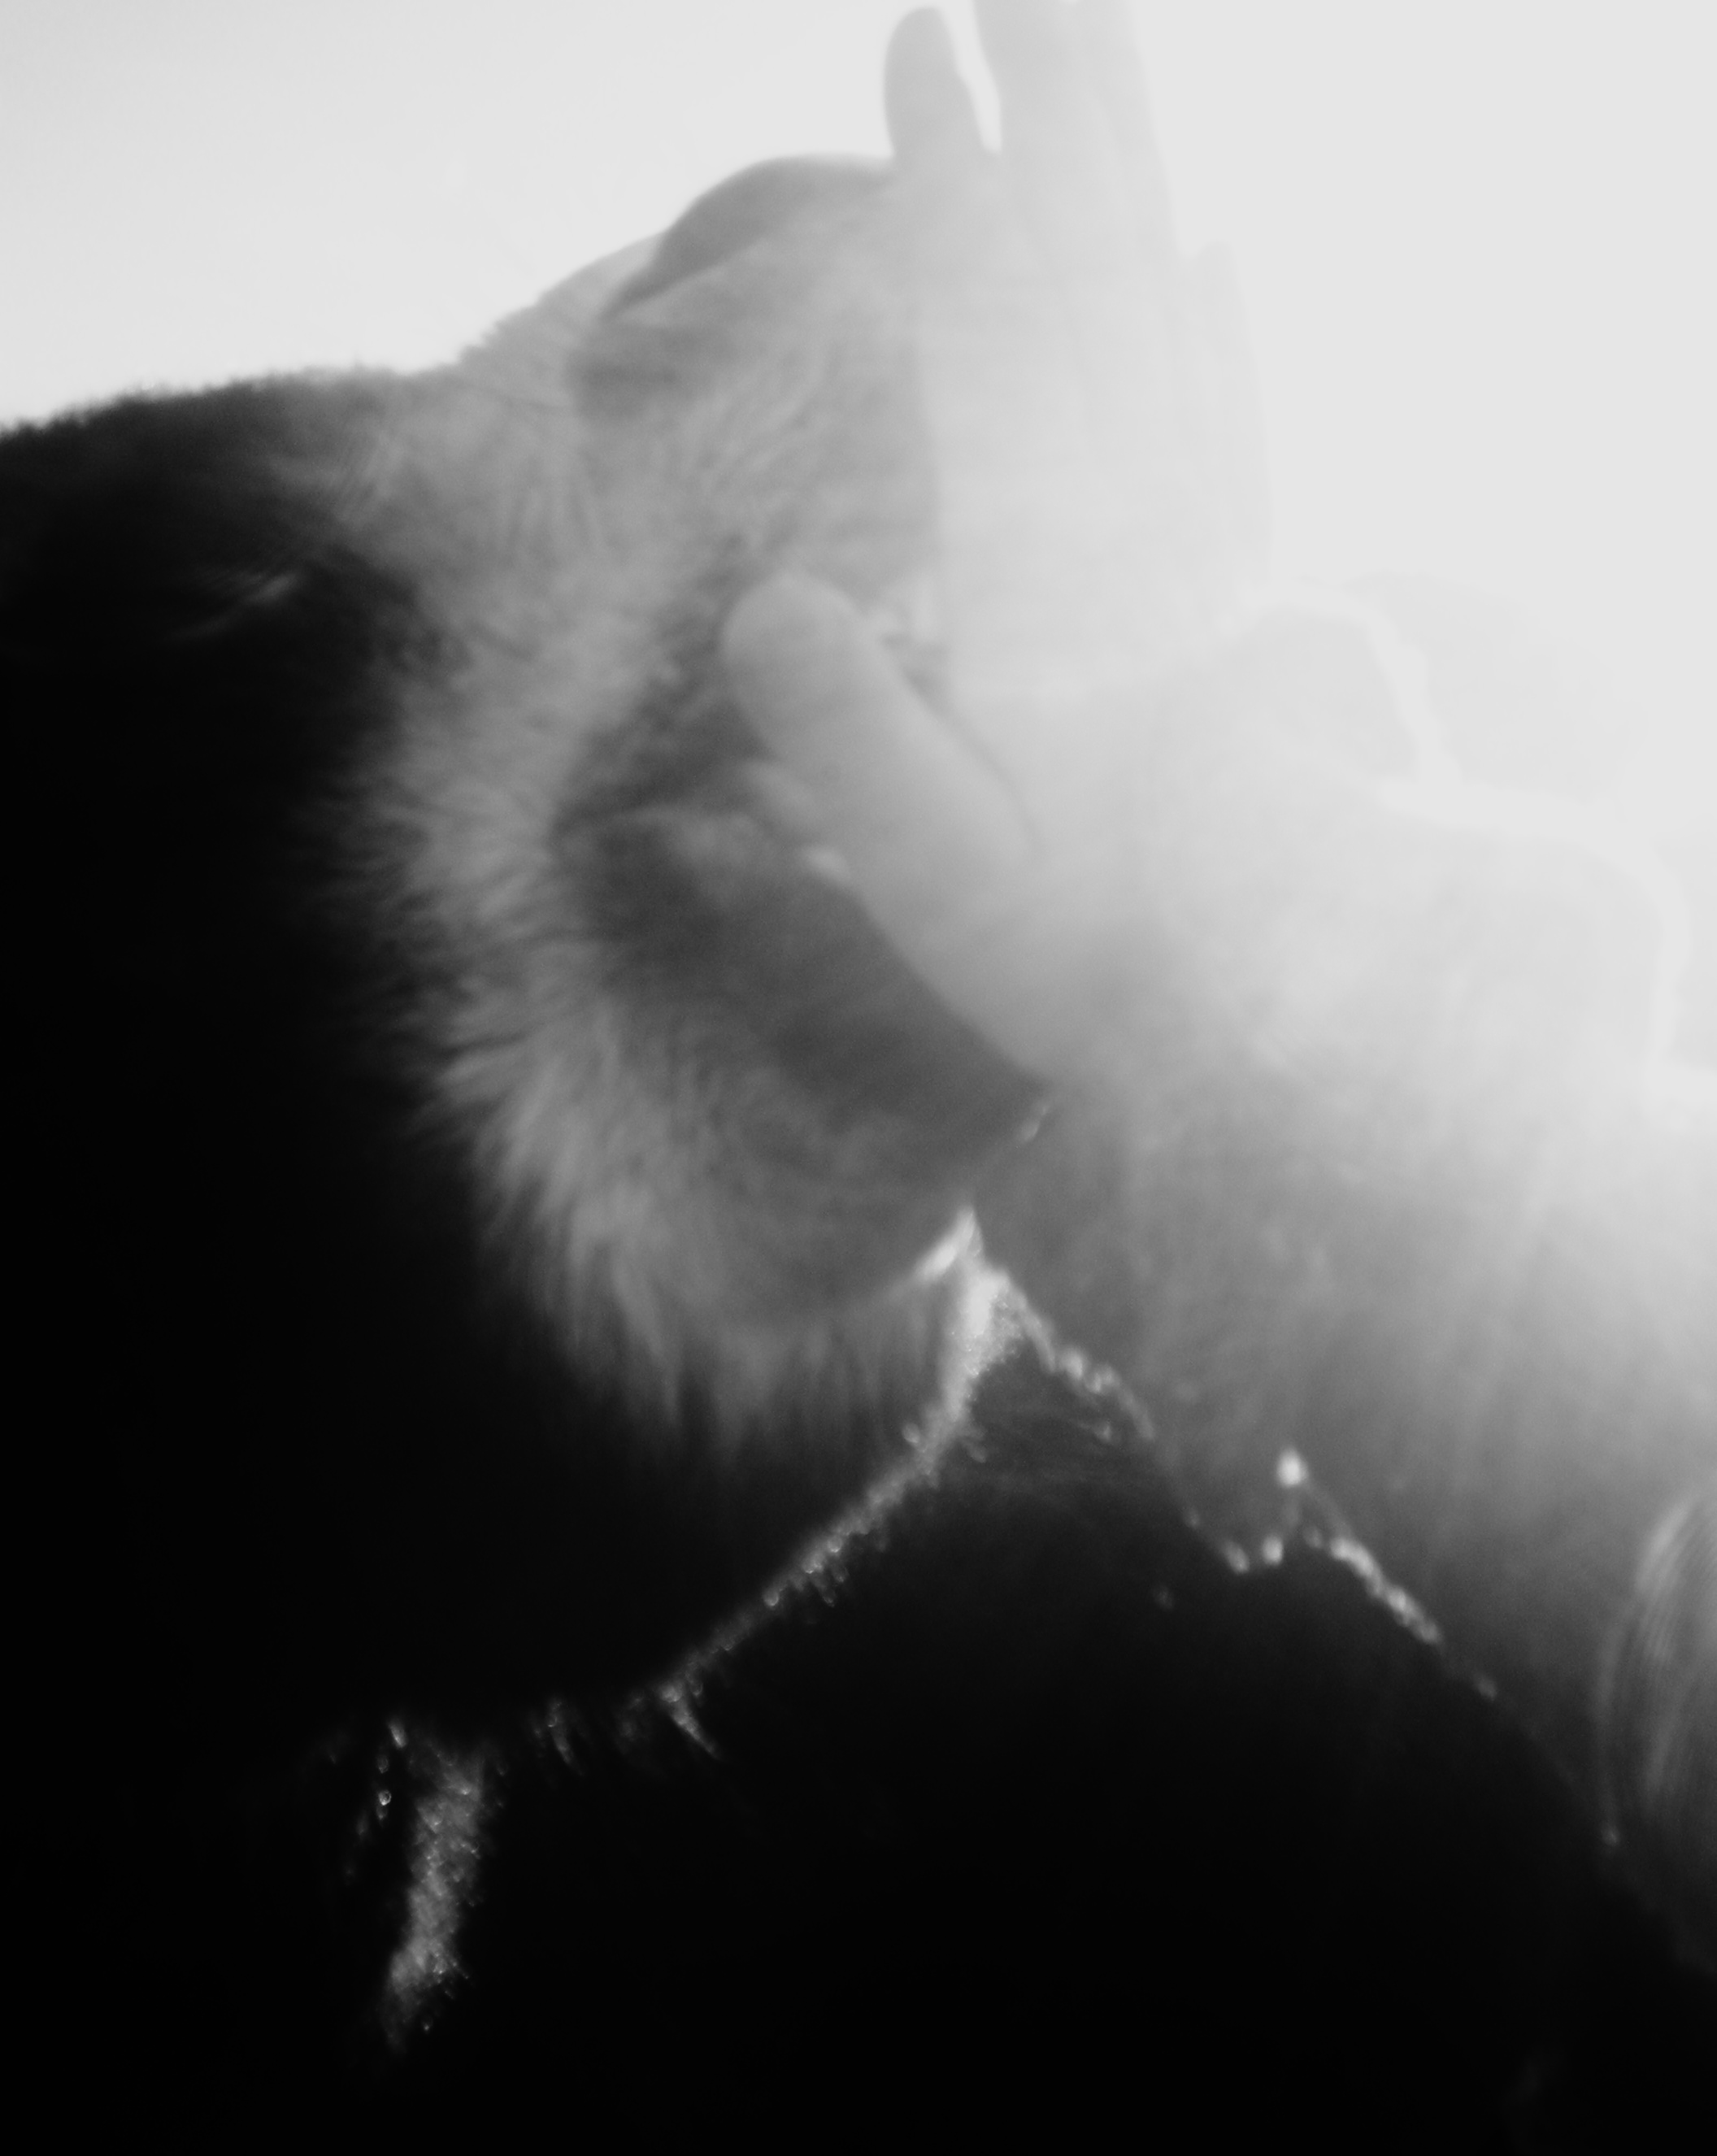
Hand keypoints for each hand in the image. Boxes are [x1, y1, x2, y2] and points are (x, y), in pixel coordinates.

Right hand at [724, 0, 1268, 1080]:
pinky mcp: (1241, 592)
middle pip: (1105, 292)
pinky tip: (1218, 257)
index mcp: (1062, 586)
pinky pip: (1242, 428)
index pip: (999, 356)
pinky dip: (1227, 332)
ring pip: (1178, 330)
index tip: (922, 65)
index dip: (961, 207)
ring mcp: (1209, 553)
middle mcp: (1151, 540)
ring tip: (1097, 64)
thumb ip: (857, 746)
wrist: (1277, 1024)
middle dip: (1059, 129)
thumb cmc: (1096, 963)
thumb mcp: (946, 884)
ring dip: (1135, 189)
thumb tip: (770, 601)